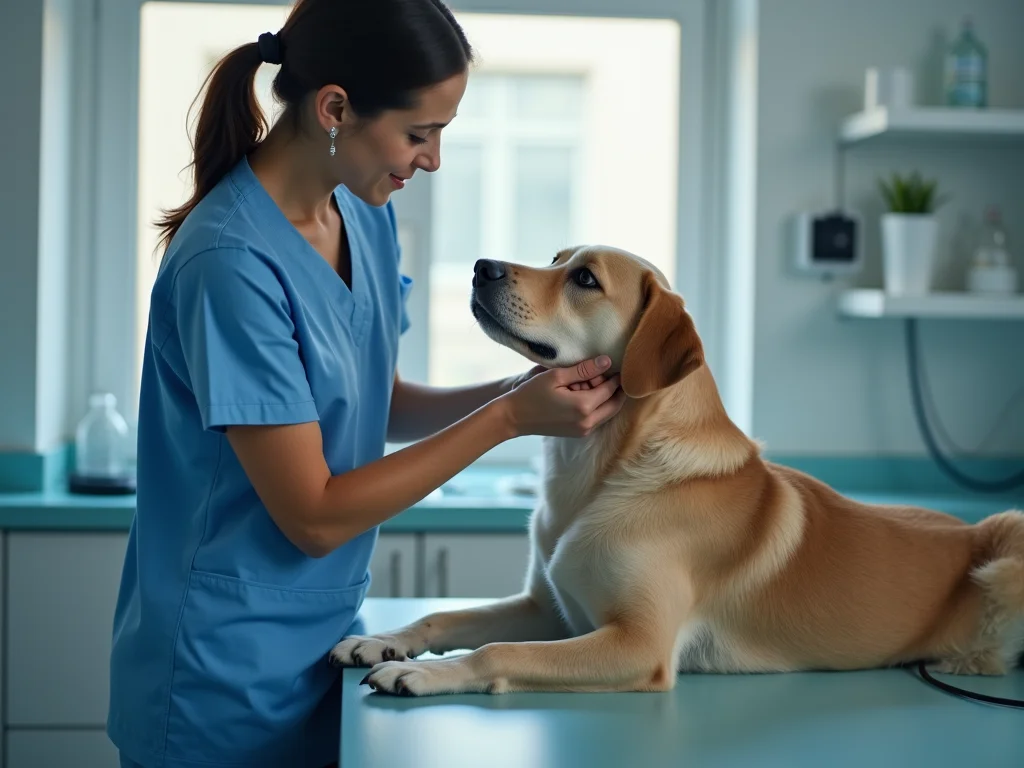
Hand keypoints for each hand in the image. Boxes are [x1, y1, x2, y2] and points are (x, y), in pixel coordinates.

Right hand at [498, 356, 626, 438]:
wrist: (514, 417)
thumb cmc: (532, 394)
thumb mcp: (556, 376)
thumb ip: (584, 369)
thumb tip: (607, 361)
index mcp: (583, 406)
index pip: (610, 389)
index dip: (613, 376)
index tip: (611, 364)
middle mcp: (588, 422)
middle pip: (615, 404)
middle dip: (613, 389)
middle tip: (600, 375)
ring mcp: (584, 431)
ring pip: (608, 412)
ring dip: (604, 398)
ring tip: (586, 384)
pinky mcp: (579, 434)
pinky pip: (598, 418)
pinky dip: (596, 406)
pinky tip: (580, 394)